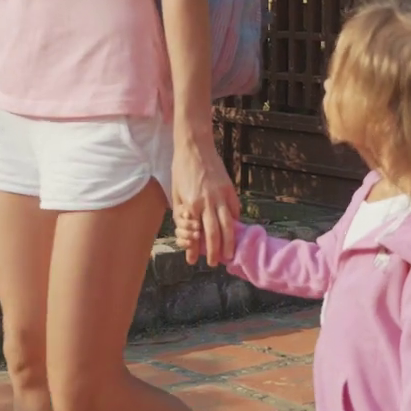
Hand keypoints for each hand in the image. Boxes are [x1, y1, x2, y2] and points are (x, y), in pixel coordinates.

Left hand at [172, 135, 240, 265]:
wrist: (194, 147)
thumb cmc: (181, 170)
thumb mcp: (176, 194)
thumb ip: (182, 216)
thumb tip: (189, 234)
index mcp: (192, 204)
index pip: (196, 233)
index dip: (194, 249)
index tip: (192, 260)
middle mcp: (208, 202)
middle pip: (215, 234)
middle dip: (215, 252)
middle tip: (214, 263)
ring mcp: (222, 195)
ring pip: (229, 225)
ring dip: (229, 242)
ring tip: (228, 254)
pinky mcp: (230, 189)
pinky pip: (235, 210)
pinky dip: (235, 221)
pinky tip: (233, 230)